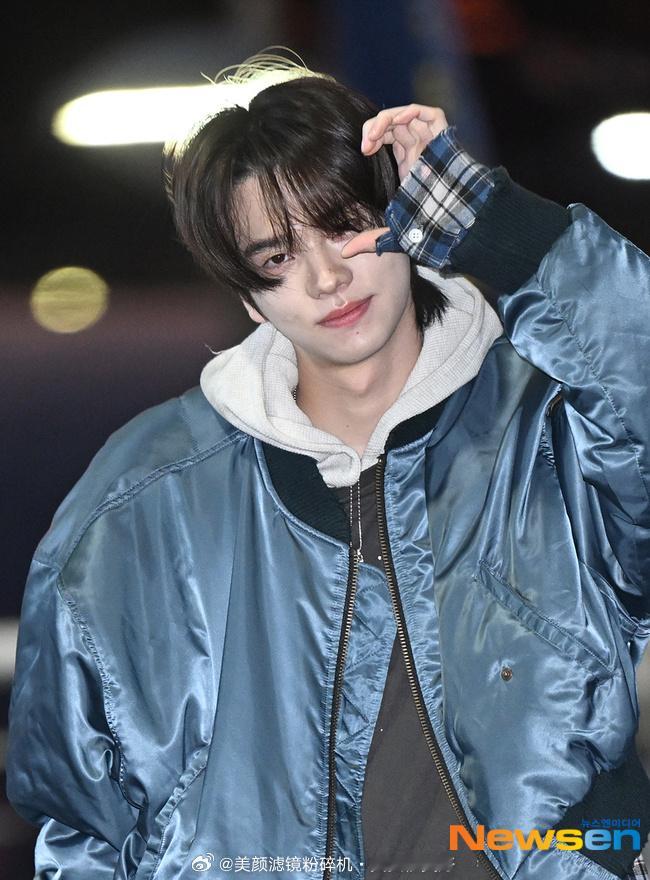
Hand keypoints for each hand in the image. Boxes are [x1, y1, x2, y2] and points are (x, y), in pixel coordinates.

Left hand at [341, 104, 448, 258]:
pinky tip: (393, 126)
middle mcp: (420, 150)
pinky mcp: (443, 135)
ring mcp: (432, 141)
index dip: (374, 138)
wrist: (456, 221)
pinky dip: (407, 112)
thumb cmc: (431, 228)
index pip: (389, 138)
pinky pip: (426, 112)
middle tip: (365, 145)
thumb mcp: (395, 233)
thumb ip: (371, 240)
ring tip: (373, 136)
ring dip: (385, 120)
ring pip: (406, 114)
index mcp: (410, 164)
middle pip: (394, 124)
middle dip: (375, 128)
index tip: (364, 152)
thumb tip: (346, 253)